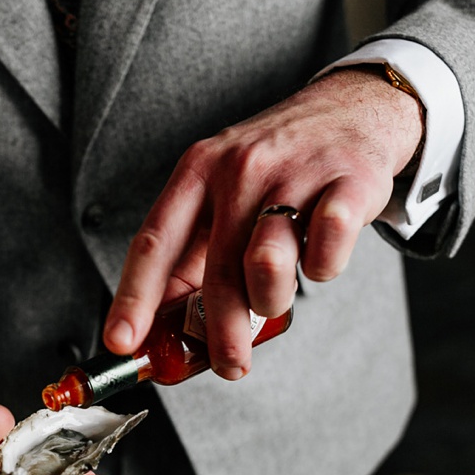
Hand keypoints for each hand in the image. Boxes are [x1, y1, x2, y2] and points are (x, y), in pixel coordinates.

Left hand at [104, 68, 422, 377]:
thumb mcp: (221, 189)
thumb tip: (162, 331)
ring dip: (271, 300)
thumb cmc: (277, 164)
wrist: (353, 108)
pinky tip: (318, 254)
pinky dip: (322, 269)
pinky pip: (326, 254)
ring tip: (276, 295)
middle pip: (216, 271)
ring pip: (267, 265)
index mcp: (197, 172)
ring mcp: (294, 174)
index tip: (121, 342)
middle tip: (229, 366)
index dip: (134, 298)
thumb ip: (193, 253)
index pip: (154, 242)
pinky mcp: (347, 184)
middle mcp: (239, 168)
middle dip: (220, 334)